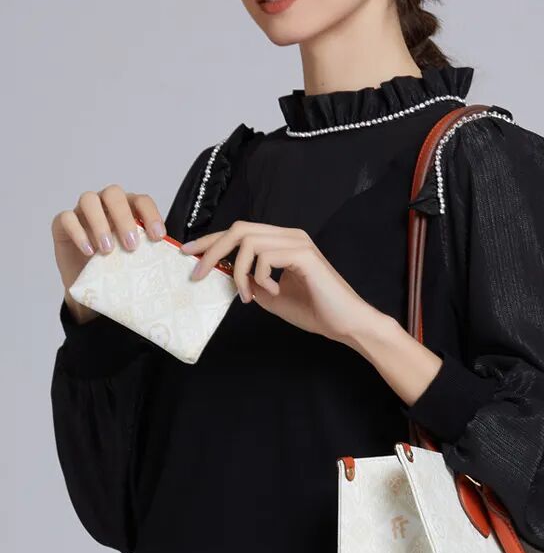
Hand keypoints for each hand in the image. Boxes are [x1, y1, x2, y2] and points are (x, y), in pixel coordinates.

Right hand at [52, 185, 167, 322]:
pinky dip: (78, 232)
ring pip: (89, 200)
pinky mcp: (62, 224)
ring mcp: (82, 212)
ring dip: (100, 223)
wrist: (90, 285)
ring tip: (108, 250)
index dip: (151, 215)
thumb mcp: (136, 259)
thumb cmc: (117, 267)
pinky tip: (89, 251)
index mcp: (127, 208)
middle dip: (124, 218)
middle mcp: (105, 204)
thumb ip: (150, 250)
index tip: (158, 237)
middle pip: (114, 193)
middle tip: (132, 246)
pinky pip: (66, 218)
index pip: (141, 200)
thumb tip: (177, 254)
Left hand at [180, 221, 373, 342]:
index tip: (188, 252)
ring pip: (248, 241)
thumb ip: (250, 282)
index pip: (240, 232)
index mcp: (283, 242)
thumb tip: (227, 275)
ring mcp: (298, 242)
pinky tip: (274, 293)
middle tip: (199, 273)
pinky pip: (265, 257)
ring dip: (238, 272)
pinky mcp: (304, 254)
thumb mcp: (271, 297)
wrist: (345, 323)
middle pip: (239, 229)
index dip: (211, 240)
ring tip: (248, 296)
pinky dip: (260, 278)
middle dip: (212, 249)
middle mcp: (290, 235)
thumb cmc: (315, 311)